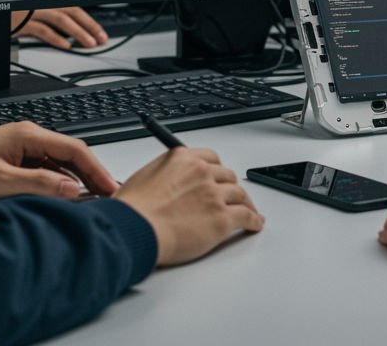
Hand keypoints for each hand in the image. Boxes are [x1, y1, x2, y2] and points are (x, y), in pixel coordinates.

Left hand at [0, 121, 118, 201]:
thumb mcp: (1, 182)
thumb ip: (38, 184)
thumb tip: (71, 189)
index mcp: (29, 135)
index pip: (75, 150)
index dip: (96, 171)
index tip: (110, 188)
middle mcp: (30, 134)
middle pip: (72, 153)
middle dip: (92, 174)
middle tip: (109, 195)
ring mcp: (24, 144)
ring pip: (61, 159)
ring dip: (78, 177)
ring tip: (93, 197)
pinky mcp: (17, 154)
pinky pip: (48, 164)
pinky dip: (61, 178)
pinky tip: (65, 193)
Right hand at [12, 7, 107, 48]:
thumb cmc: (13, 13)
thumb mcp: (36, 14)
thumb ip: (52, 22)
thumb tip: (73, 35)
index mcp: (48, 0)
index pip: (74, 9)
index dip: (90, 22)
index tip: (100, 34)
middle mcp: (42, 3)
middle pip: (72, 12)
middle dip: (90, 26)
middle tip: (101, 39)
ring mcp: (32, 11)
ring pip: (60, 19)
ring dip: (78, 32)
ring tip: (89, 43)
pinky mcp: (22, 22)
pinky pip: (42, 30)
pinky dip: (56, 38)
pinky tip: (66, 45)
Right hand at [115, 148, 263, 265]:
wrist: (134, 228)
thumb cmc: (131, 210)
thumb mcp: (143, 178)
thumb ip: (163, 176)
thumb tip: (166, 185)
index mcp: (182, 159)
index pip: (210, 158)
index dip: (217, 170)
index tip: (219, 177)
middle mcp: (201, 172)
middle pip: (227, 176)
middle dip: (230, 187)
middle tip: (232, 197)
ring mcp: (214, 194)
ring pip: (240, 195)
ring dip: (246, 204)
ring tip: (249, 211)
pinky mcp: (222, 218)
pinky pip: (246, 216)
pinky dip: (253, 221)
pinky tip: (255, 224)